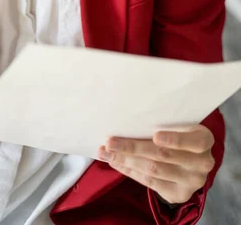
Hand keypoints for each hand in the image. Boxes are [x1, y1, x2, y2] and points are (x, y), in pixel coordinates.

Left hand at [98, 124, 214, 204]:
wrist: (192, 161)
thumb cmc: (180, 133)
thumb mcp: (179, 124)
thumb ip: (164, 122)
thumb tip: (128, 117)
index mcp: (204, 140)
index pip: (194, 142)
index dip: (175, 139)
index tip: (156, 135)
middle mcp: (202, 163)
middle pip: (164, 156)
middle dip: (133, 148)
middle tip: (111, 141)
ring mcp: (191, 182)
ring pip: (153, 170)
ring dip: (126, 160)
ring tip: (106, 152)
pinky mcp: (179, 194)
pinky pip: (150, 182)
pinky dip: (130, 171)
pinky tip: (116, 162)